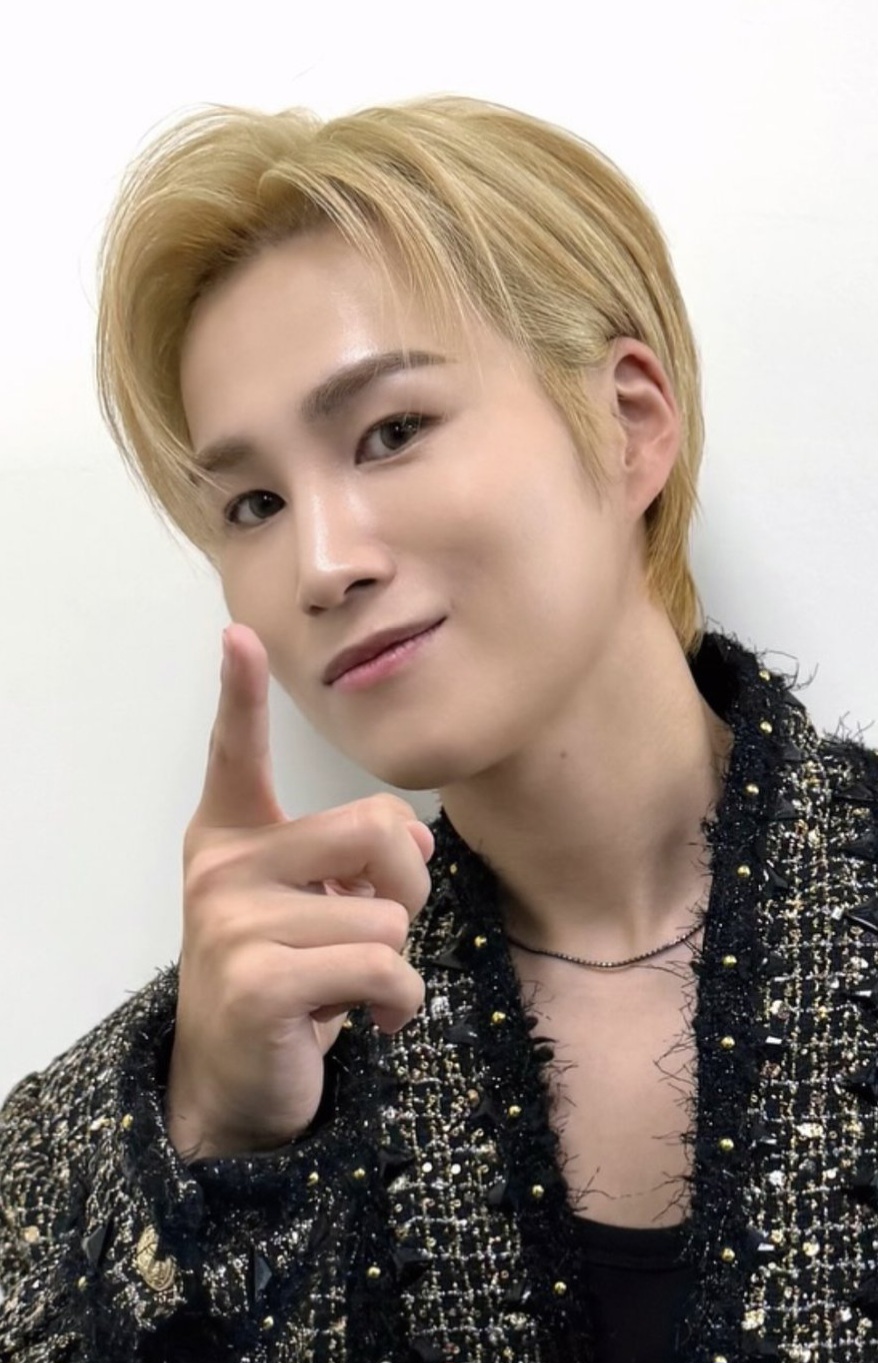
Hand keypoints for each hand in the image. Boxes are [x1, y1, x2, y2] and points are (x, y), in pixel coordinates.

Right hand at [165, 623, 433, 1160]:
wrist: (236, 1078)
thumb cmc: (284, 974)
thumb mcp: (310, 902)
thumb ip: (349, 855)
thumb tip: (416, 833)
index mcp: (232, 834)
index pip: (235, 749)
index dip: (240, 690)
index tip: (240, 634)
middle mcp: (223, 866)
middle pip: (374, 827)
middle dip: (410, 883)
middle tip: (385, 925)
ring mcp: (232, 922)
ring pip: (389, 914)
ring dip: (397, 959)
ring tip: (351, 983)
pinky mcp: (258, 982)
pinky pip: (384, 967)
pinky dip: (399, 1002)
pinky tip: (368, 1019)